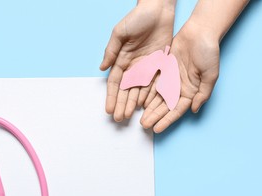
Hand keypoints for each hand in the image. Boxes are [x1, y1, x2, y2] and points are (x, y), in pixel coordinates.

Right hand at [100, 0, 174, 121]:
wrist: (158, 9)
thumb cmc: (137, 18)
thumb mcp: (120, 33)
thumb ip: (111, 51)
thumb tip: (101, 68)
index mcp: (122, 60)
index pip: (115, 83)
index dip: (112, 97)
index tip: (109, 110)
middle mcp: (133, 66)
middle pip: (126, 90)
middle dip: (122, 105)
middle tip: (119, 119)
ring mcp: (146, 67)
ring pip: (139, 90)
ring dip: (133, 104)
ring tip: (129, 116)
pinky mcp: (159, 64)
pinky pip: (155, 83)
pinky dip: (150, 95)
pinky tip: (146, 106)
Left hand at [140, 20, 219, 132]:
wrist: (200, 32)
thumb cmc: (209, 52)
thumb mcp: (210, 75)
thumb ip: (203, 93)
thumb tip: (194, 110)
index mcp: (190, 92)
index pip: (175, 110)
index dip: (166, 120)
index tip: (156, 129)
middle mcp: (179, 88)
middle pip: (164, 107)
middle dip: (154, 117)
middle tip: (143, 125)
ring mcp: (170, 79)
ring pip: (156, 97)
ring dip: (148, 108)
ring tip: (139, 118)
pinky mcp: (162, 70)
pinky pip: (152, 84)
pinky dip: (146, 93)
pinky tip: (138, 101)